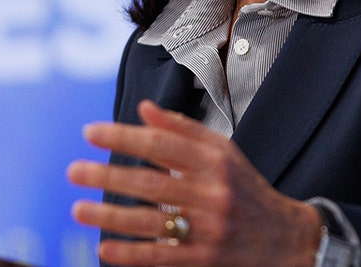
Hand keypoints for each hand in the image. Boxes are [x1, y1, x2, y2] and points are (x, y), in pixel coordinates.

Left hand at [67, 99, 322, 265]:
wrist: (287, 240)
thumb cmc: (247, 190)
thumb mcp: (224, 152)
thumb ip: (183, 129)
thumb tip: (143, 108)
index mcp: (216, 162)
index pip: (163, 143)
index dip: (125, 136)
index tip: (91, 132)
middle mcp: (213, 193)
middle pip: (152, 182)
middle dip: (109, 175)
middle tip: (73, 171)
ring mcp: (209, 230)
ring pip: (152, 222)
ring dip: (111, 216)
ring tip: (78, 209)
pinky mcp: (205, 260)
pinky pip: (163, 257)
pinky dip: (132, 254)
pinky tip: (106, 249)